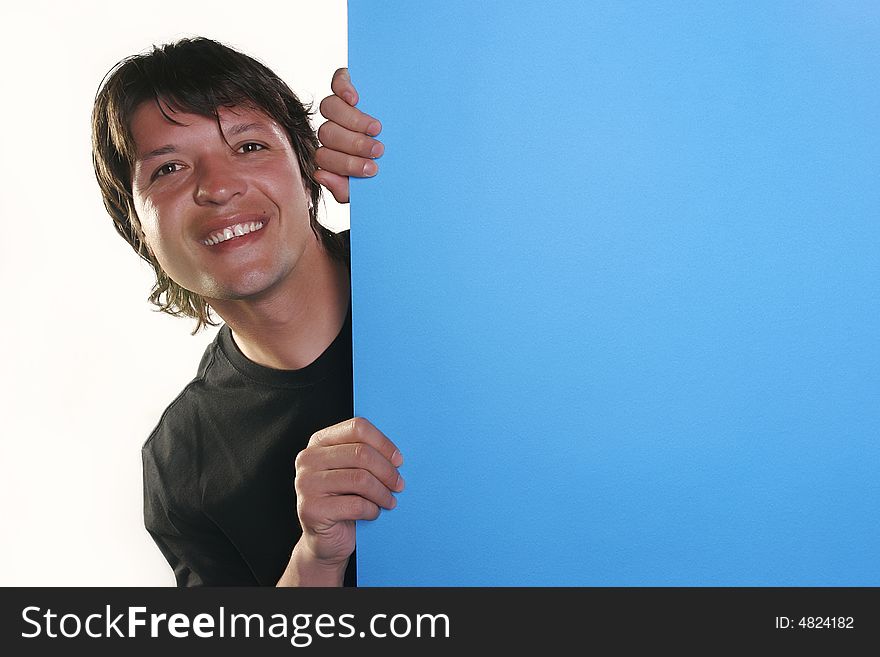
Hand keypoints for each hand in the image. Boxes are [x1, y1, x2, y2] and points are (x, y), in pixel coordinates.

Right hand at [292, 417, 403, 580]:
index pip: (357, 428)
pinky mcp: (311, 509)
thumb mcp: (352, 471)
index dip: (383, 443)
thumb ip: (365, 455)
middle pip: (361, 453)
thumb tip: (397, 455)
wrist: (326, 540)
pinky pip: (355, 505)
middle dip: (387, 471)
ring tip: (390, 501)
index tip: (399, 460)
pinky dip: (372, 510)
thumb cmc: (344, 501)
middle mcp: (308, 459)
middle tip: (399, 485)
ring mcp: (306, 483)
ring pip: (360, 479)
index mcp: (319, 442)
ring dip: (383, 492)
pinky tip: (373, 513)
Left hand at [315, 68, 383, 203]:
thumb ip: (345, 189)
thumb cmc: (390, 168)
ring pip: (329, 109)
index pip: (324, 158)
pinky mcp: (348, 86)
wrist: (412, 148)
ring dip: (353, 121)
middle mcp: (333, 131)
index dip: (344, 164)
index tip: (372, 169)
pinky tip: (355, 99)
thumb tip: (321, 175)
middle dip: (354, 145)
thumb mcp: (372, 184)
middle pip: (327, 134)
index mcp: (334, 155)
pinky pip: (337, 83)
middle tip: (379, 150)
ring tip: (376, 129)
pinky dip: (343, 89)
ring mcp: (340, 107)